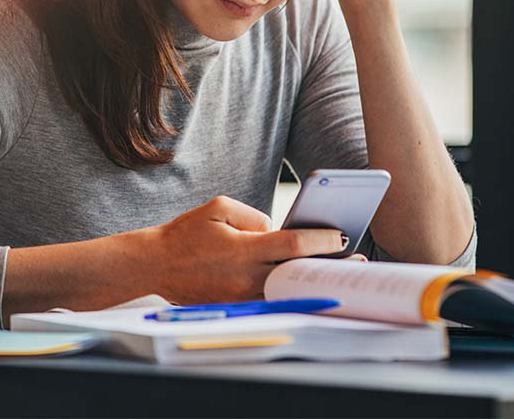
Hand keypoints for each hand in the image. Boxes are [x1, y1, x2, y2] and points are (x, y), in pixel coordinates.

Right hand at [146, 195, 349, 302]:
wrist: (155, 264)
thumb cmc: (187, 232)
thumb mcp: (219, 208)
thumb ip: (255, 216)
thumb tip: (277, 230)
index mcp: (243, 249)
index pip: (291, 245)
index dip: (321, 242)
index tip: (343, 236)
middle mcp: (245, 276)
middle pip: (297, 272)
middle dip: (328, 267)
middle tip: (357, 263)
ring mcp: (241, 295)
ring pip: (287, 289)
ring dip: (311, 281)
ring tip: (337, 273)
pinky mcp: (237, 305)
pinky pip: (270, 297)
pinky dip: (290, 290)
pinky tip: (305, 283)